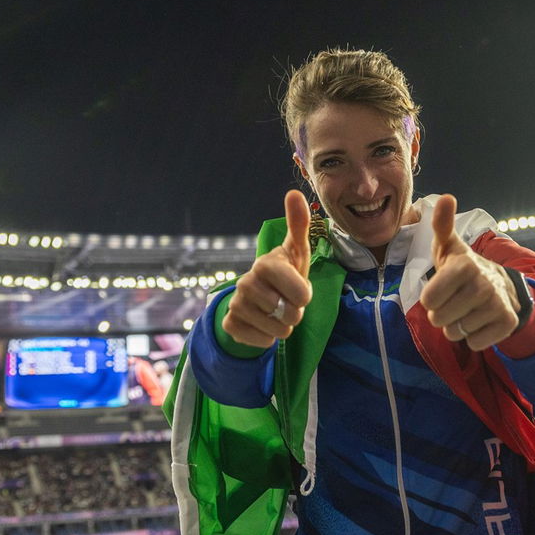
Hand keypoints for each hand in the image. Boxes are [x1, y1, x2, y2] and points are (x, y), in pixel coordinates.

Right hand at [222, 189, 312, 349]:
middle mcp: (246, 282)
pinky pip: (260, 342)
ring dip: (283, 328)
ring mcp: (235, 304)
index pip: (300, 292)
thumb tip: (293, 192)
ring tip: (277, 313)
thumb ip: (298, 224)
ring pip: (277, 332)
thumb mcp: (296, 251)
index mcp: (266, 264)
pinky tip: (262, 325)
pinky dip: (267, 339)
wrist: (259, 297)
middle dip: (295, 313)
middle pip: (290, 315)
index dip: (305, 296)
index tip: (300, 291)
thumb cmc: (285, 273)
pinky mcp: (230, 325)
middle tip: (287, 303)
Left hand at [419, 194, 520, 350]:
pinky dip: (473, 337)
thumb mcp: (450, 246)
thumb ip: (441, 224)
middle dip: (442, 314)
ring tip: (467, 309)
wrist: (502, 286)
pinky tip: (480, 320)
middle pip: (439, 320)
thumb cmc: (463, 268)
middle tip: (454, 300)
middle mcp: (483, 284)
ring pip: (456, 333)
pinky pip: (474, 344)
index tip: (443, 288)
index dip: (430, 298)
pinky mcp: (507, 323)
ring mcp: (497, 304)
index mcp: (465, 265)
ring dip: (457, 326)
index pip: (428, 300)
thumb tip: (446, 197)